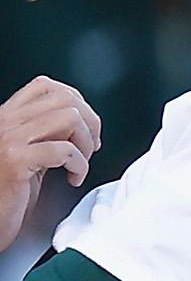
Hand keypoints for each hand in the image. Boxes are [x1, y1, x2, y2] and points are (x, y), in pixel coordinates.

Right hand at [0, 76, 98, 247]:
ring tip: (80, 163)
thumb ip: (47, 131)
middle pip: (64, 98)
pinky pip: (65, 149)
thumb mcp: (27, 153)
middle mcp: (3, 123)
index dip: (76, 101)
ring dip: (86, 142)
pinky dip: (80, 164)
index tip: (85, 126)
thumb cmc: (7, 194)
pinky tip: (73, 177)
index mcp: (5, 118)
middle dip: (90, 122)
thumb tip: (80, 118)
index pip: (45, 86)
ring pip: (69, 117)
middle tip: (91, 147)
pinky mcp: (15, 161)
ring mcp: (7, 140)